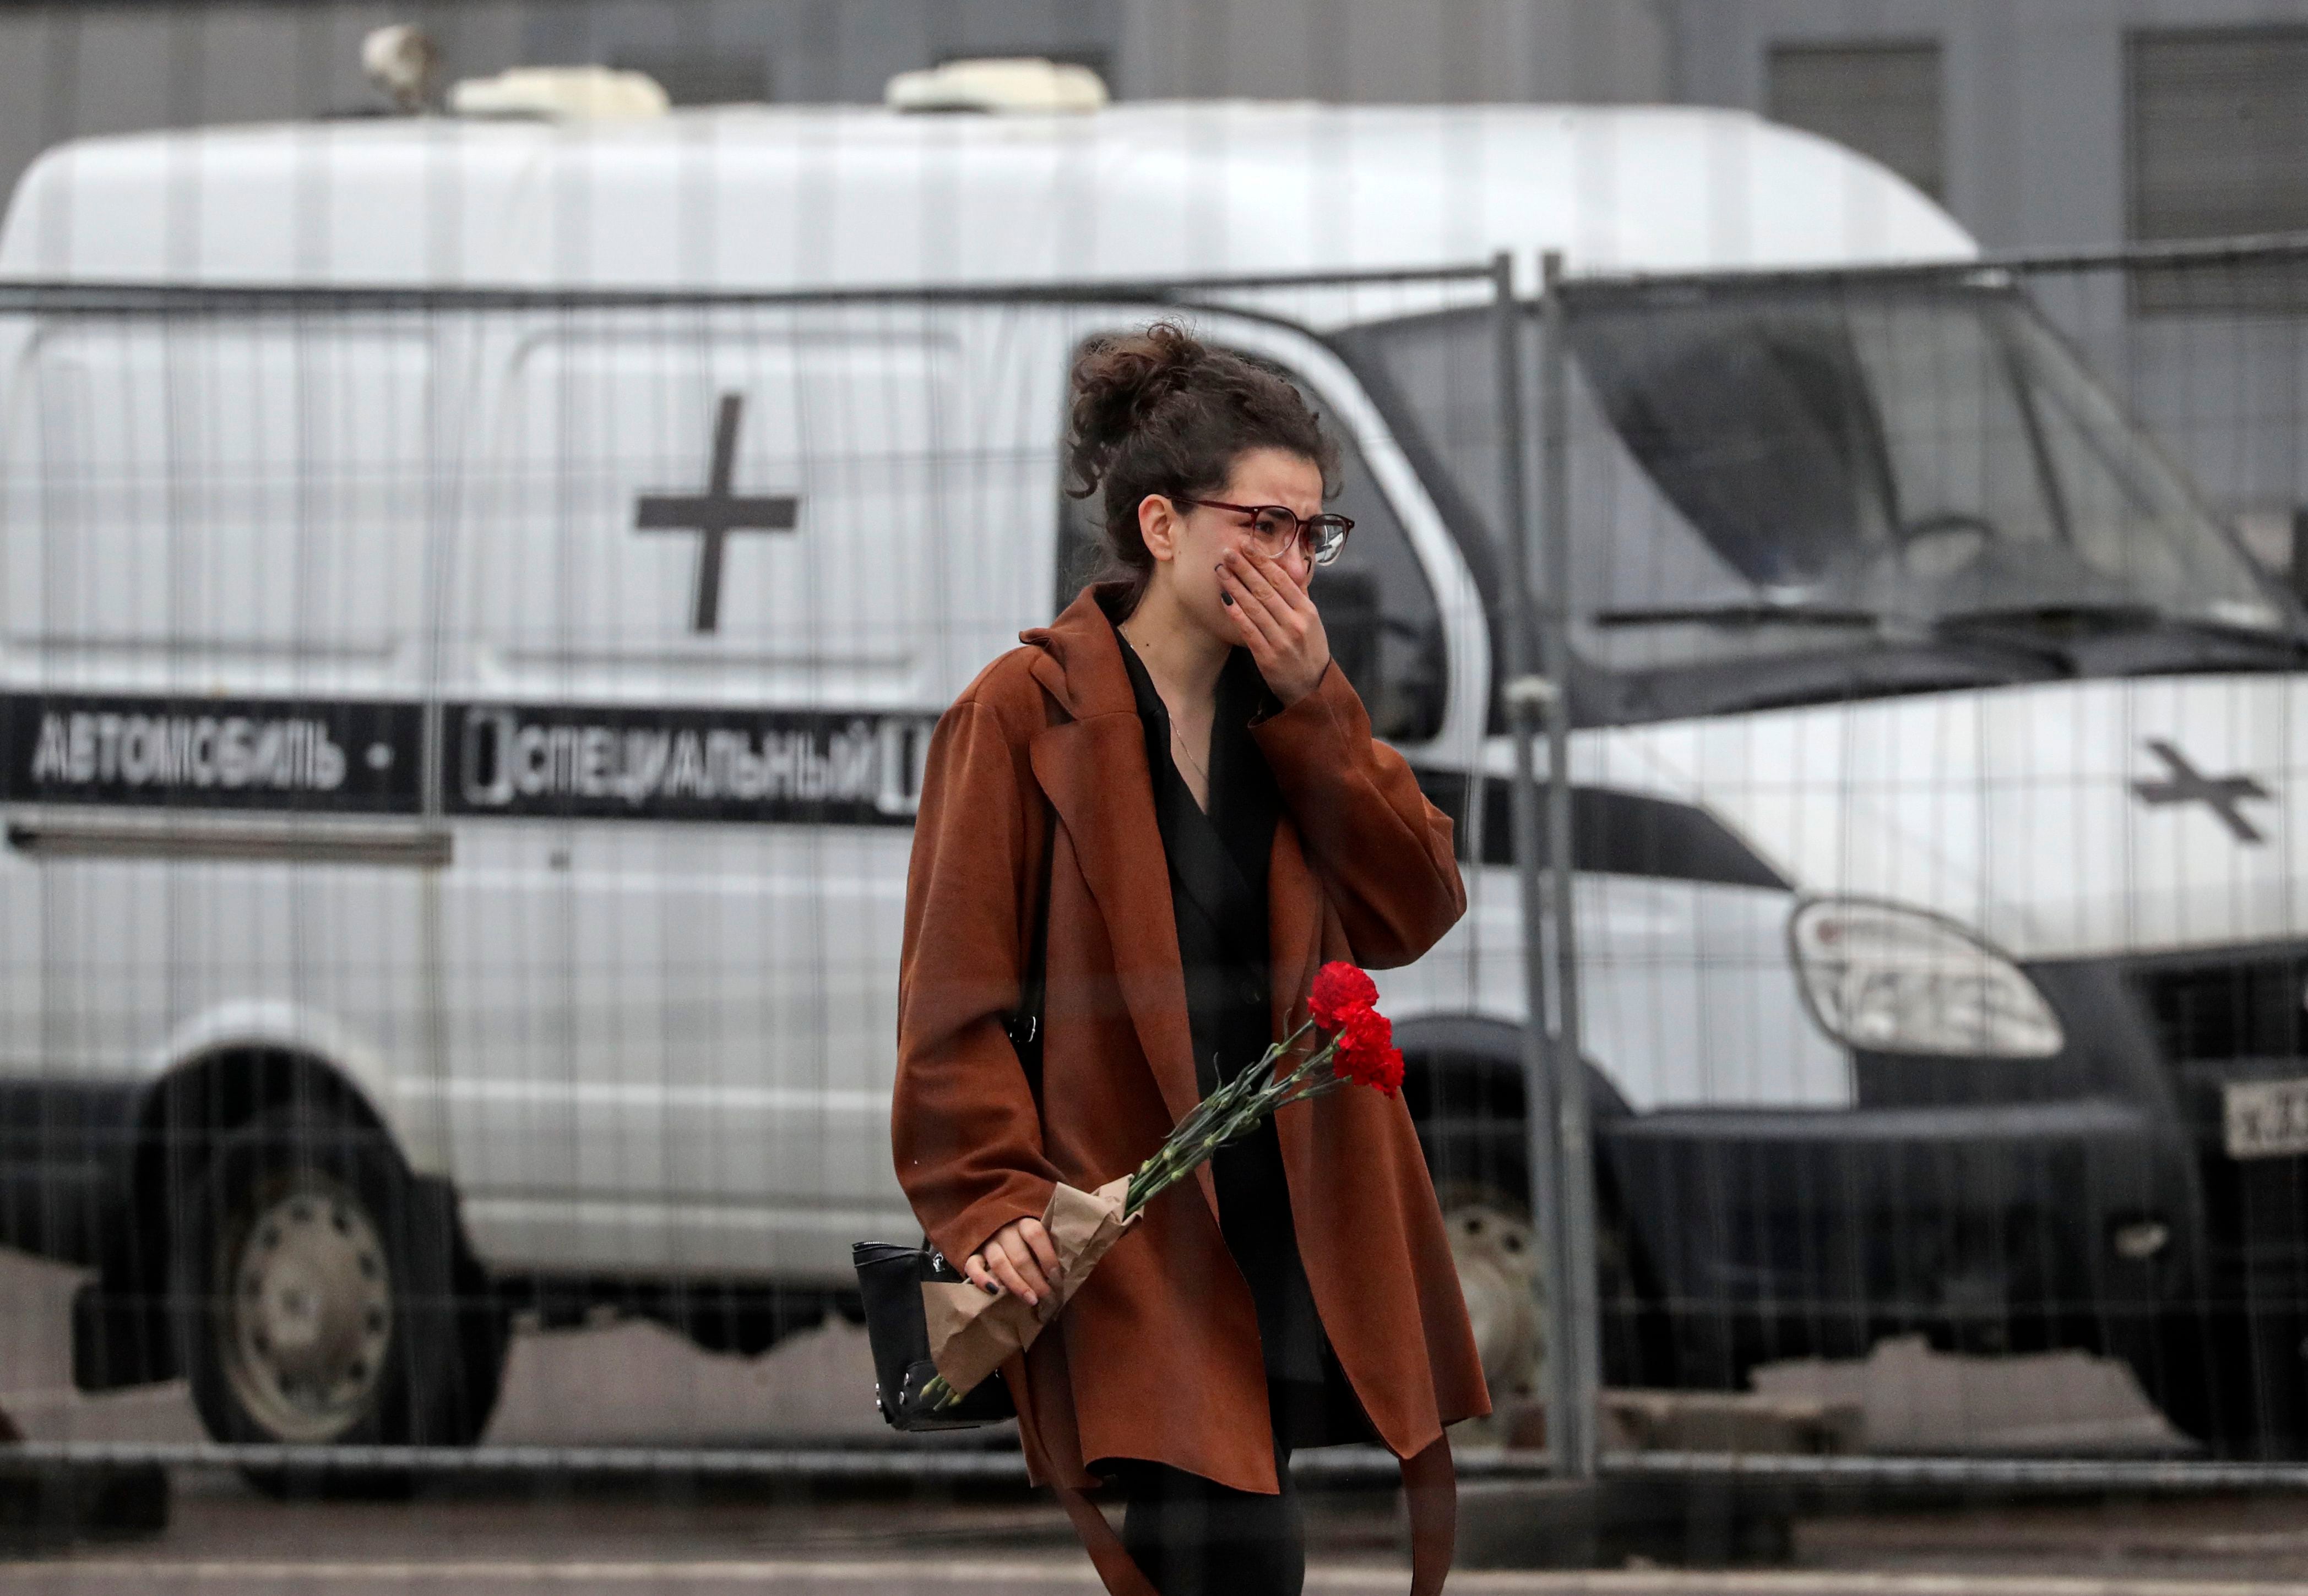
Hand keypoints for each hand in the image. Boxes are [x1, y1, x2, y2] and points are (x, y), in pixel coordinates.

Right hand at [963, 1216, 1060, 1306]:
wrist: (994, 1223)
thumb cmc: (1025, 1237)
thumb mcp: (1038, 1234)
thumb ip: (1048, 1246)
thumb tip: (1067, 1269)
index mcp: (1024, 1222)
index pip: (1036, 1235)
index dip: (1047, 1256)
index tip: (1057, 1277)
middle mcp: (1005, 1231)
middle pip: (1020, 1256)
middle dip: (1035, 1279)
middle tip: (1047, 1295)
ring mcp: (987, 1242)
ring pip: (1000, 1264)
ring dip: (1016, 1284)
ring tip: (1031, 1299)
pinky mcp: (973, 1253)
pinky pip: (973, 1266)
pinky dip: (981, 1279)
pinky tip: (994, 1291)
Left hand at [1216, 545, 1330, 704]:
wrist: (1313, 686)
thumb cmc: (1310, 648)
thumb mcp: (1312, 619)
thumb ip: (1300, 594)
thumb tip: (1290, 566)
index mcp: (1307, 611)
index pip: (1281, 580)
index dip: (1262, 561)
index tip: (1247, 545)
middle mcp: (1295, 623)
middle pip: (1265, 590)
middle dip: (1244, 569)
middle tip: (1227, 552)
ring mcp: (1281, 641)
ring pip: (1254, 608)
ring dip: (1235, 587)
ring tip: (1221, 571)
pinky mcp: (1267, 657)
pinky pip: (1249, 631)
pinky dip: (1237, 615)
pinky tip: (1225, 600)